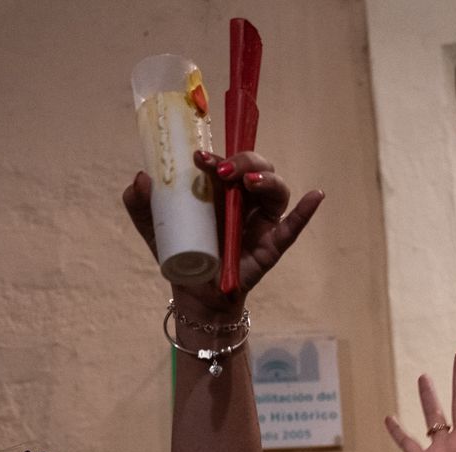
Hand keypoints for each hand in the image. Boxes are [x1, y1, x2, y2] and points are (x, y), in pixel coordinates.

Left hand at [122, 150, 323, 312]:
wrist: (194, 292)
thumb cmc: (179, 252)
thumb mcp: (152, 226)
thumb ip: (138, 203)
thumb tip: (142, 179)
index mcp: (220, 188)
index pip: (226, 161)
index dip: (216, 155)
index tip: (198, 158)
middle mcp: (245, 198)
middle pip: (257, 166)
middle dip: (243, 161)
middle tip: (223, 170)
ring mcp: (261, 220)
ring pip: (276, 190)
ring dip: (266, 179)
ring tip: (249, 182)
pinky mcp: (272, 244)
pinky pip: (293, 226)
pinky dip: (306, 211)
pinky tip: (316, 195)